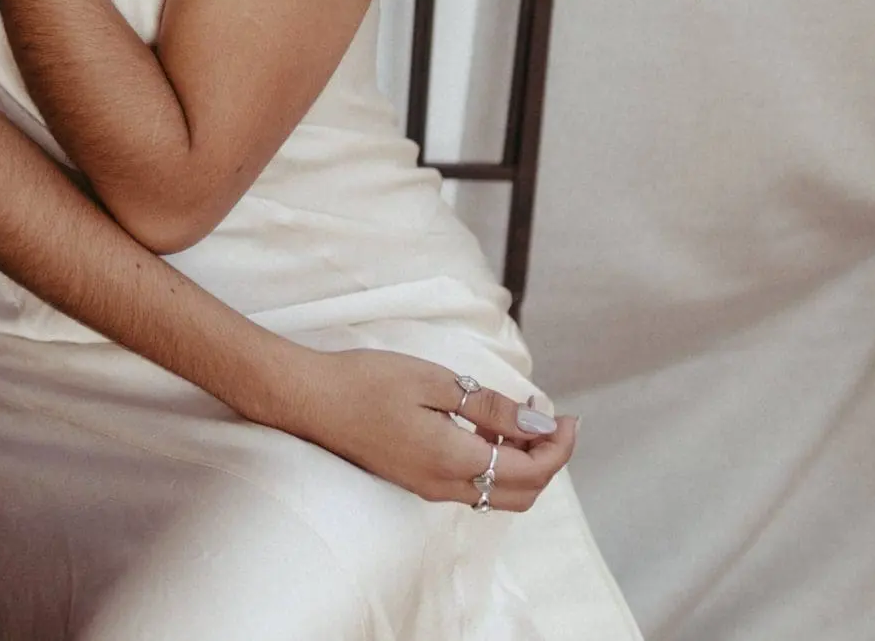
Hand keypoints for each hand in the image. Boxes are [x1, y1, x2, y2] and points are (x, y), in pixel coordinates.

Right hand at [278, 347, 576, 511]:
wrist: (308, 399)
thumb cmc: (364, 382)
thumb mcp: (434, 381)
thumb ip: (492, 407)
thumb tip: (539, 423)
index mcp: (453, 459)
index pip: (531, 470)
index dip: (558, 446)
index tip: (566, 415)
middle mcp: (444, 485)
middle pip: (522, 493)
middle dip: (548, 460)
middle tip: (552, 421)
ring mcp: (427, 488)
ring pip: (498, 494)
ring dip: (522, 464)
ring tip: (520, 419)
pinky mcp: (414, 481)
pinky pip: (472, 486)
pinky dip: (494, 464)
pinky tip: (484, 428)